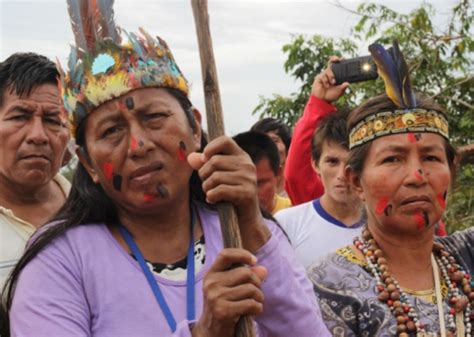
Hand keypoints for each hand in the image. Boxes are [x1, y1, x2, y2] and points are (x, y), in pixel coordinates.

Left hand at [187, 136, 270, 251]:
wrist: (245, 217)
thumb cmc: (229, 194)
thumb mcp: (217, 177)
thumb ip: (204, 165)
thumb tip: (191, 157)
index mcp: (242, 156)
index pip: (225, 140)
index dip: (210, 147)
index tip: (204, 159)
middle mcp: (247, 165)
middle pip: (215, 161)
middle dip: (204, 174)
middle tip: (206, 184)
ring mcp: (249, 179)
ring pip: (215, 177)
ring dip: (207, 187)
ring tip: (210, 193)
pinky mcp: (247, 193)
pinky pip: (220, 190)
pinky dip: (211, 196)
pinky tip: (213, 200)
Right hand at [192, 249, 267, 336]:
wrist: (211, 330)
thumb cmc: (224, 305)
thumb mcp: (231, 288)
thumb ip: (246, 276)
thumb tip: (263, 270)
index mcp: (211, 274)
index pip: (225, 254)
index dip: (242, 254)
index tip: (254, 260)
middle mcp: (211, 284)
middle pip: (245, 273)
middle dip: (257, 282)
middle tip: (256, 291)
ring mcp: (216, 297)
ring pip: (250, 289)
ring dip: (259, 297)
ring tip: (255, 302)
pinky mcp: (223, 311)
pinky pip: (251, 304)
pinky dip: (258, 308)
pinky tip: (254, 311)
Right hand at [311, 56, 348, 101]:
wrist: (322, 100)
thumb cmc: (331, 95)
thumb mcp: (339, 92)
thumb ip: (343, 87)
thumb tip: (348, 83)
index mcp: (336, 75)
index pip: (338, 66)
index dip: (340, 61)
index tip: (343, 58)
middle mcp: (329, 74)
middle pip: (331, 62)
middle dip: (334, 59)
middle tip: (337, 59)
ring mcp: (324, 75)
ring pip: (328, 70)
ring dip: (331, 76)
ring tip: (333, 83)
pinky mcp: (318, 78)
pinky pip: (323, 76)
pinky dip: (326, 81)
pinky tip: (326, 86)